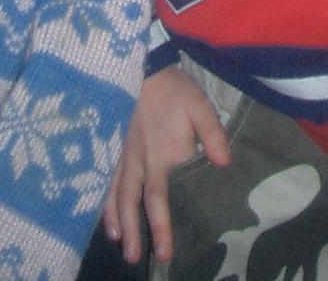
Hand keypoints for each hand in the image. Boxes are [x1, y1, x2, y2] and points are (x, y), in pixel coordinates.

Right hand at [103, 67, 231, 266]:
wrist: (145, 67)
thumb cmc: (174, 91)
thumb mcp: (200, 107)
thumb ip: (213, 135)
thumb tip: (224, 164)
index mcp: (161, 156)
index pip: (159, 200)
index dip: (161, 227)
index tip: (166, 252)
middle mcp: (140, 163)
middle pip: (133, 204)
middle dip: (135, 233)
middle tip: (135, 259)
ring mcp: (123, 157)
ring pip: (117, 196)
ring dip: (118, 221)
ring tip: (119, 243)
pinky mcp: (114, 148)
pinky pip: (106, 180)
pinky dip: (103, 201)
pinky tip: (104, 215)